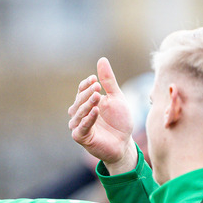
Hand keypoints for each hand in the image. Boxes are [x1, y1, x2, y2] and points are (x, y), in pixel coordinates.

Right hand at [68, 57, 138, 173]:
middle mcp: (79, 113)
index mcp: (86, 103)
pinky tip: (96, 111)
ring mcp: (79, 125)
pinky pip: (82, 127)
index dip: (86, 84)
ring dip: (87, 104)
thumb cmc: (119, 121)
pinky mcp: (81, 137)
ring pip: (78, 113)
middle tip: (98, 85)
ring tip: (98, 96)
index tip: (95, 79)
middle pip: (79, 100)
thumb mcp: (116, 98)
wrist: (124, 143)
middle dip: (88, 93)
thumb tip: (102, 59)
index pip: (82, 90)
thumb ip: (108, 81)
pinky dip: (88, 119)